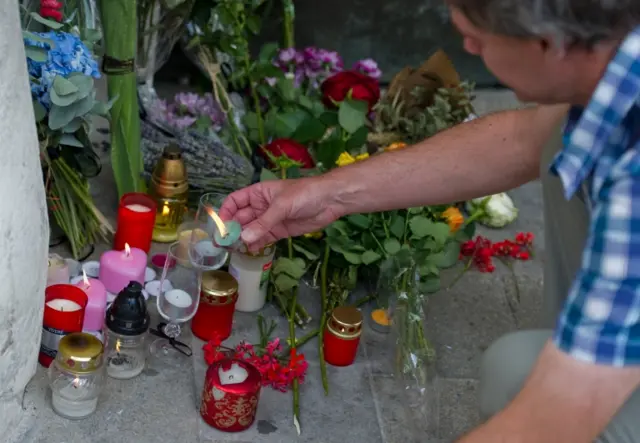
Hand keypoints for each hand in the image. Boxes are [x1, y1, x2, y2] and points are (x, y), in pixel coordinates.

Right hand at [219, 177, 341, 250]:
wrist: (330, 201)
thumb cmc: (304, 194)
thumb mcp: (282, 205)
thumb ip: (263, 223)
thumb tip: (244, 238)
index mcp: (258, 193)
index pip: (235, 201)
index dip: (226, 211)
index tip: (220, 225)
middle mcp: (261, 206)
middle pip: (241, 218)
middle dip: (232, 229)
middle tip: (224, 243)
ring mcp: (270, 220)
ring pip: (251, 230)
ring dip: (243, 239)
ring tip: (234, 250)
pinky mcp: (280, 231)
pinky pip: (264, 239)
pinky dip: (256, 245)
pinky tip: (249, 251)